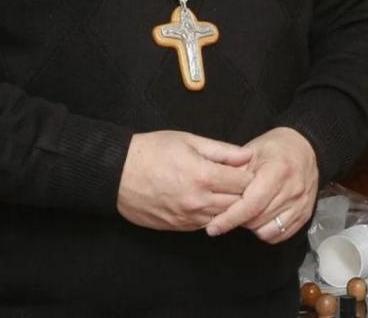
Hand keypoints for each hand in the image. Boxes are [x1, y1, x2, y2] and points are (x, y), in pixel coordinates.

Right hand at [117, 130, 253, 231]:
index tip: (247, 169)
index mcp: (204, 176)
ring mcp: (188, 217)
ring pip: (223, 218)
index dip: (249, 175)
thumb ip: (222, 150)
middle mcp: (198, 201)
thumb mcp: (188, 140)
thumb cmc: (152, 150)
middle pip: (237, 204)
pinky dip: (211, 214)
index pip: (244, 183)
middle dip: (243, 193)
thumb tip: (248, 155)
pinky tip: (206, 201)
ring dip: (228, 206)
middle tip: (241, 181)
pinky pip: (205, 224)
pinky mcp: (178, 227)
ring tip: (224, 191)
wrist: (118, 172)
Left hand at [205, 127, 317, 243]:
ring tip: (245, 213)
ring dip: (252, 227)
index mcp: (277, 171)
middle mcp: (292, 190)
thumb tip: (214, 193)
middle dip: (238, 221)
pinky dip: (266, 231)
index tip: (213, 227)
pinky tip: (259, 219)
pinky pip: (281, 235)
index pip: (251, 204)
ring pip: (268, 231)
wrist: (305, 148)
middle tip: (227, 214)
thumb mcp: (251, 150)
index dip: (230, 218)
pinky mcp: (306, 215)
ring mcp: (301, 204)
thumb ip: (234, 172)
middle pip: (258, 219)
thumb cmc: (274, 147)